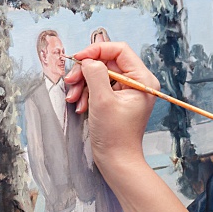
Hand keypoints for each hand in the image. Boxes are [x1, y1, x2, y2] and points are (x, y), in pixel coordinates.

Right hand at [63, 41, 157, 175]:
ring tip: (73, 98)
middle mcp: (137, 82)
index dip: (97, 50)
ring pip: (100, 74)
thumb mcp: (102, 100)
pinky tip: (80, 106)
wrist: (117, 161)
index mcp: (142, 79)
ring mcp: (127, 91)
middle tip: (70, 81)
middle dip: (86, 71)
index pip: (119, 50)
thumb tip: (88, 60)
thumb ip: (95, 74)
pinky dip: (86, 93)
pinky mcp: (117, 100)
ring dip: (83, 84)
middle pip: (107, 61)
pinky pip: (99, 87)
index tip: (78, 59)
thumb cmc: (115, 135)